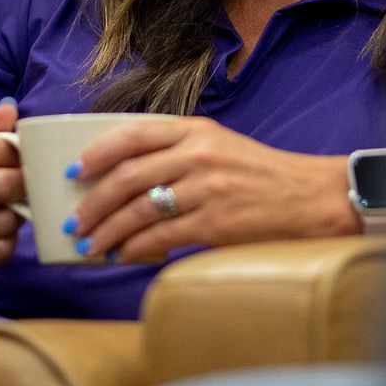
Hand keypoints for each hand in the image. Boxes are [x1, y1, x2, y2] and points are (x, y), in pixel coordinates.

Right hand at [0, 98, 25, 286]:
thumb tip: (10, 107)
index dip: (13, 149)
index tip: (18, 155)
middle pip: (5, 184)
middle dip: (22, 182)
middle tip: (20, 183)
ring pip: (9, 219)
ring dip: (15, 214)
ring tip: (2, 209)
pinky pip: (3, 250)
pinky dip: (6, 241)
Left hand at [66, 116, 357, 261]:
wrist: (312, 197)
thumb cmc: (262, 175)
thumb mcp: (220, 146)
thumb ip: (178, 151)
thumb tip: (124, 180)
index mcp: (196, 130)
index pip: (133, 133)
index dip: (97, 153)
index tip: (74, 172)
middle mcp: (199, 154)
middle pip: (127, 176)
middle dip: (93, 203)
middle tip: (74, 222)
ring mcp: (207, 188)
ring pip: (139, 209)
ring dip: (107, 231)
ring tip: (89, 246)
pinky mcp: (216, 223)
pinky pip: (161, 237)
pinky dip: (134, 248)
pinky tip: (122, 255)